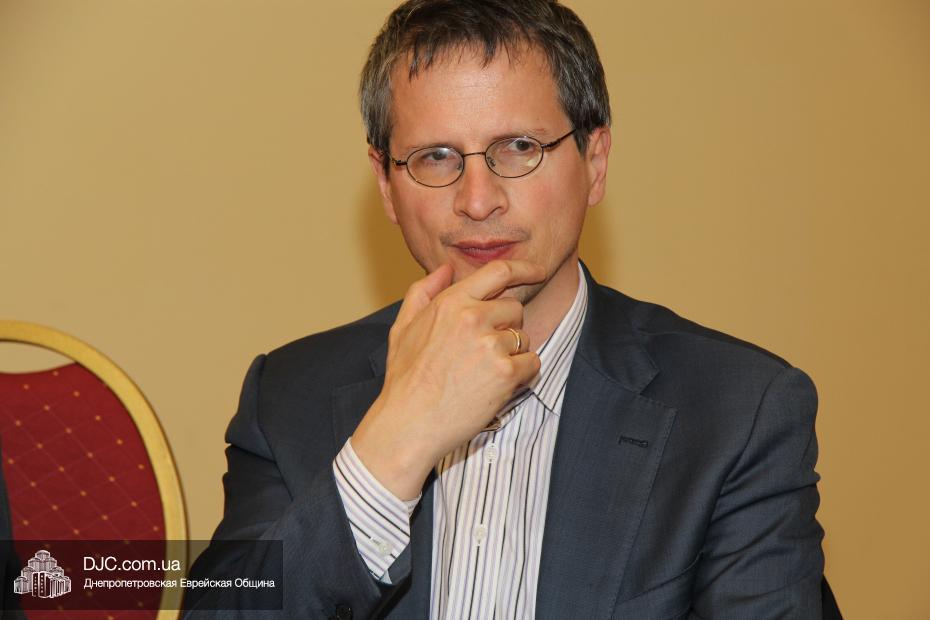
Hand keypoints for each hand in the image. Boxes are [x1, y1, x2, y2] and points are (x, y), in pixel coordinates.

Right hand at [351, 260, 544, 499]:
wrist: (408, 423)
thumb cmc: (404, 378)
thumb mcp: (402, 328)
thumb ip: (422, 293)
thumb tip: (444, 269)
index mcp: (450, 303)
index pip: (498, 271)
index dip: (524, 268)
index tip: (537, 272)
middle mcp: (472, 318)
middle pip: (515, 307)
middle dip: (507, 326)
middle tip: (485, 351)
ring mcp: (490, 345)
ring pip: (524, 338)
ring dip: (512, 353)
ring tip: (483, 373)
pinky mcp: (505, 373)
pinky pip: (531, 363)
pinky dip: (521, 375)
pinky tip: (495, 386)